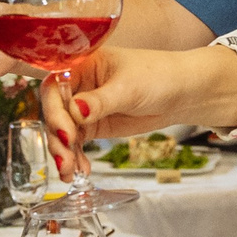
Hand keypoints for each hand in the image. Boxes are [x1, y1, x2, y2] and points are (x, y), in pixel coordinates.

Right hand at [45, 44, 236, 169]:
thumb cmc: (159, 76)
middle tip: (66, 158)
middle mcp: (78, 85)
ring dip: (63, 153)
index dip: (53, 109)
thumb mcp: (129, 88)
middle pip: (54, 112)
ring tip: (69, 172)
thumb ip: (100, 101)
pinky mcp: (93, 125)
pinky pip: (76, 143)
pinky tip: (80, 170)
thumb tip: (75, 111)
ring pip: (62, 131)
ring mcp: (84, 107)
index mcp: (82, 64)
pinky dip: (75, 157)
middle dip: (57, 137)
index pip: (55, 85)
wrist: (182, 93)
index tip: (66, 131)